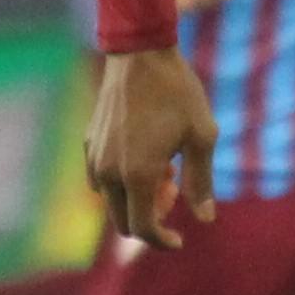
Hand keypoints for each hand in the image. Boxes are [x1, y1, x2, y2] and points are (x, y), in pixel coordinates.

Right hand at [85, 47, 219, 249]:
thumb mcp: (202, 137)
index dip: (162, 241)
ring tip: (165, 169)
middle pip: (124, 220)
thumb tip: (205, 218)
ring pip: (112, 200)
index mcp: (138, 175)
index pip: (143, 229)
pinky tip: (144, 156)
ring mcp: (94, 157)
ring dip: (137, 198)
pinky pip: (101, 178)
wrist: (141, 53)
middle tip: (175, 193)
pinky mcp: (88, 142)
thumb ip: (202, 182)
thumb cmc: (177, 93)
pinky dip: (122, 181)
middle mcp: (109, 172)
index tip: (180, 240)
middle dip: (151, 219)